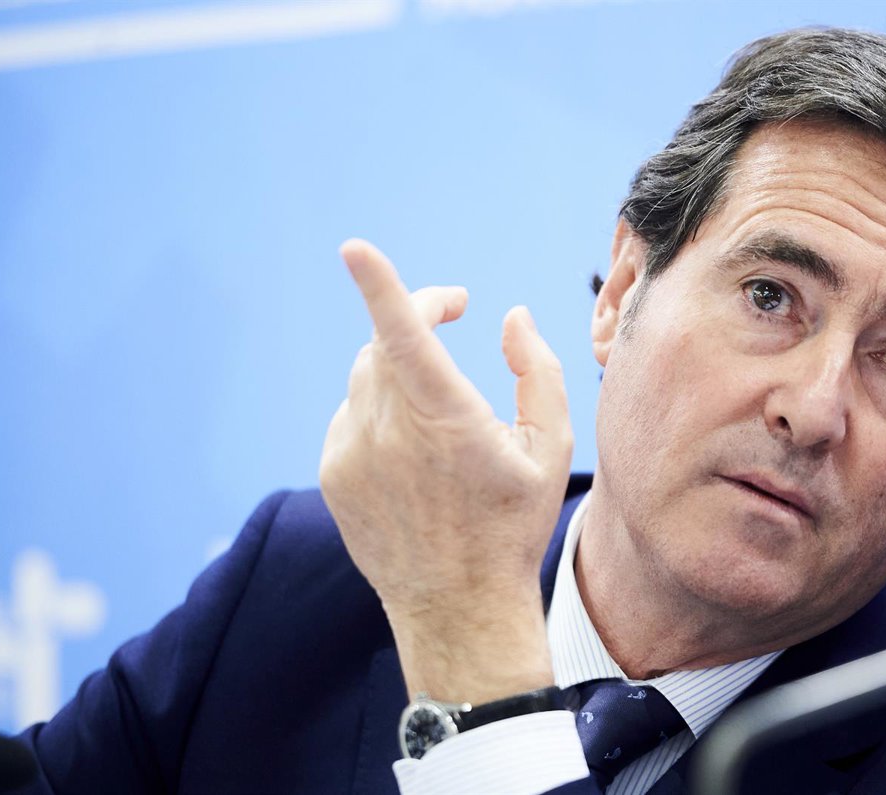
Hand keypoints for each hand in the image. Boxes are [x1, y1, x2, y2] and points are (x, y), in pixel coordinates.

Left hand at [319, 239, 572, 702]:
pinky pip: (350, 414)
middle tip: (450, 311)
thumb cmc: (513, 524)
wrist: (458, 606)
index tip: (354, 249)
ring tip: (438, 402)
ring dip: (398, 365)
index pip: (404, 336)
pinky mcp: (333, 474)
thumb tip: (511, 316)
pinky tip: (411, 448)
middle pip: (384, 343)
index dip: (381, 287)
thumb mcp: (551, 448)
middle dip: (416, 317)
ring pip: (365, 375)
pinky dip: (378, 408)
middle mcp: (388, 433)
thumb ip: (538, 371)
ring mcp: (352, 455)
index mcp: (446, 419)